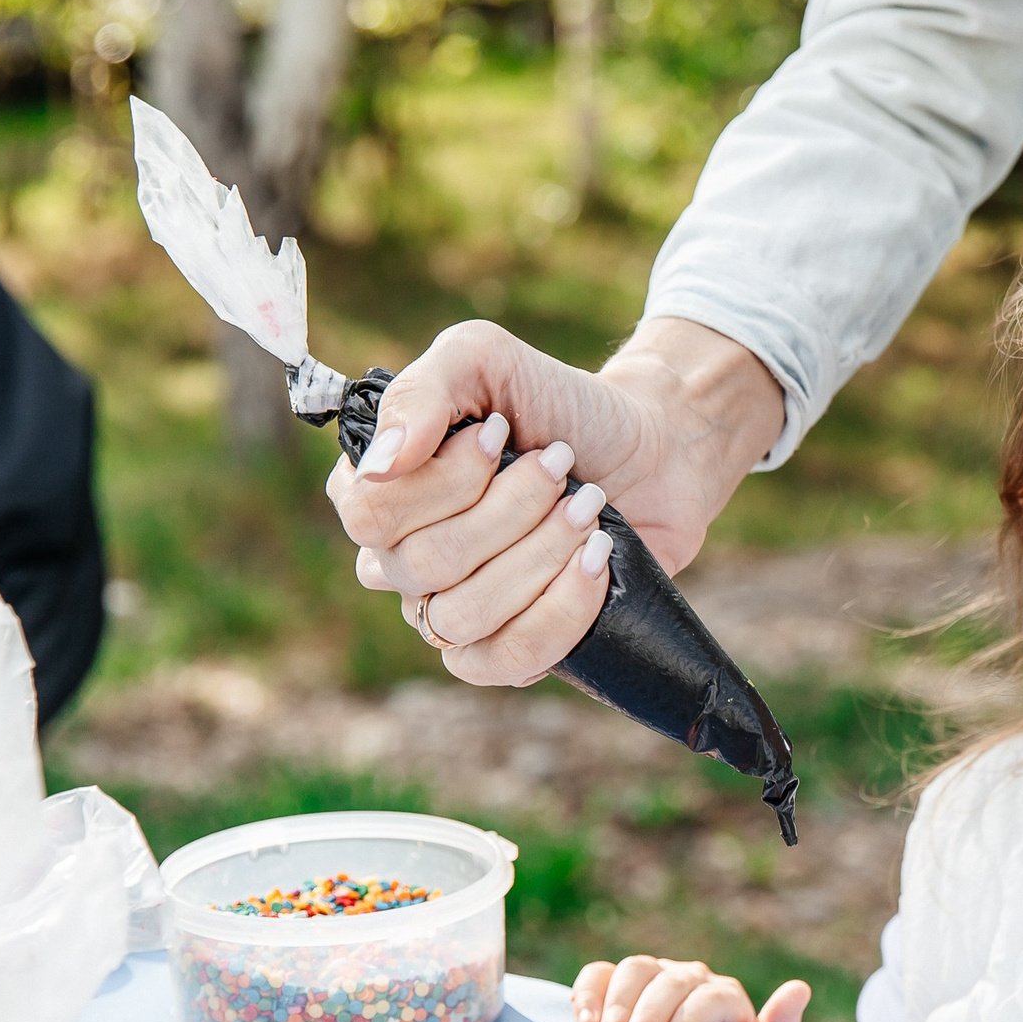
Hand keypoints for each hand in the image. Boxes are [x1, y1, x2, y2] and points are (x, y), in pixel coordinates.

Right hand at [328, 316, 785, 687]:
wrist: (653, 449)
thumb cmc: (560, 404)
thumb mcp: (485, 359)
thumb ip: (421, 391)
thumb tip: (381, 465)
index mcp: (383, 491)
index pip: (370, 515)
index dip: (445, 480)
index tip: (504, 432)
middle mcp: (402, 560)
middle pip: (423, 565)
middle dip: (512, 508)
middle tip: (563, 466)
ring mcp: (453, 611)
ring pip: (464, 616)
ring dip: (542, 553)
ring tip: (588, 507)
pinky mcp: (511, 650)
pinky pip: (505, 662)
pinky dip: (559, 609)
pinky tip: (596, 561)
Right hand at [570, 954, 812, 1021]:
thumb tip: (798, 988)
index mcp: (725, 999)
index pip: (713, 996)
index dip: (692, 1019)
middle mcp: (690, 980)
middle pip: (671, 981)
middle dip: (651, 1017)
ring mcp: (652, 977)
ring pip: (635, 970)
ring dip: (619, 1006)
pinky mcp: (615, 985)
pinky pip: (598, 974)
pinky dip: (588, 993)